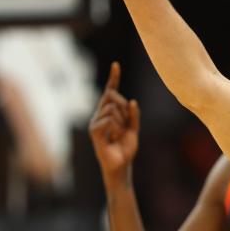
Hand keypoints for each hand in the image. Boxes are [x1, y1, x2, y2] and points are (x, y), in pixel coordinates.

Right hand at [88, 62, 139, 183]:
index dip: (114, 78)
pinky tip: (114, 137)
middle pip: (113, 96)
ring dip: (121, 122)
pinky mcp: (95, 132)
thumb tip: (132, 101)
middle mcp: (100, 115)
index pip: (111, 92)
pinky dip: (116, 127)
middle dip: (124, 108)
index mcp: (108, 113)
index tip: (116, 65)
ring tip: (118, 134)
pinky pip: (109, 120)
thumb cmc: (125, 148)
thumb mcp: (134, 129)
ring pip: (112, 108)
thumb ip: (134, 115)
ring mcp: (96, 123)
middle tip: (125, 125)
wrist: (121, 165)